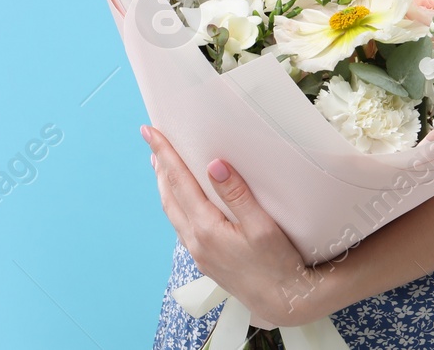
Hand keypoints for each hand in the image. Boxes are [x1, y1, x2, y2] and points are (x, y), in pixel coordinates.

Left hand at [142, 124, 326, 329]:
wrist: (282, 301)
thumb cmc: (277, 264)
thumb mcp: (263, 227)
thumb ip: (237, 195)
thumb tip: (214, 165)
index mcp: (207, 228)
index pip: (180, 182)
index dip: (165, 154)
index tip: (151, 132)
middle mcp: (195, 241)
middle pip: (169, 196)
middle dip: (159, 166)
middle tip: (153, 141)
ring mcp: (198, 252)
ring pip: (173, 212)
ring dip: (165, 186)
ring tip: (161, 166)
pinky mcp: (205, 260)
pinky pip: (182, 225)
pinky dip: (176, 204)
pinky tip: (183, 200)